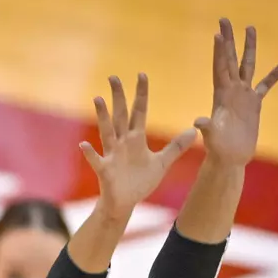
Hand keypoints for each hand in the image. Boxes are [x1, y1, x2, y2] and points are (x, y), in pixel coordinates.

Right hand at [78, 74, 195, 217]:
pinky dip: (90, 153)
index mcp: (136, 138)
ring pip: (107, 131)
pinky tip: (83, 144)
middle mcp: (123, 142)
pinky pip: (96, 160)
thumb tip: (194, 131)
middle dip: (118, 97)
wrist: (125, 203)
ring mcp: (112, 155)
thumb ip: (176, 146)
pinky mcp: (105, 170)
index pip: (139, 111)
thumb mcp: (162, 162)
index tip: (142, 74)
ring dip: (102, 116)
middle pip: (120, 115)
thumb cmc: (140, 182)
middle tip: (113, 77)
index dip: (141, 94)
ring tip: (98, 99)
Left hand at [193, 18, 277, 167]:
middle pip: (231, 59)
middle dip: (229, 40)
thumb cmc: (218, 149)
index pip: (220, 67)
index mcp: (220, 95)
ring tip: (251, 28)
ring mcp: (243, 96)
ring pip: (247, 66)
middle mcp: (231, 91)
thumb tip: (199, 121)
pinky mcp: (254, 104)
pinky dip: (273, 76)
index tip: (218, 33)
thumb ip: (207, 127)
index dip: (220, 51)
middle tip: (225, 19)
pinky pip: (265, 86)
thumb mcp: (212, 137)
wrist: (229, 159)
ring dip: (249, 48)